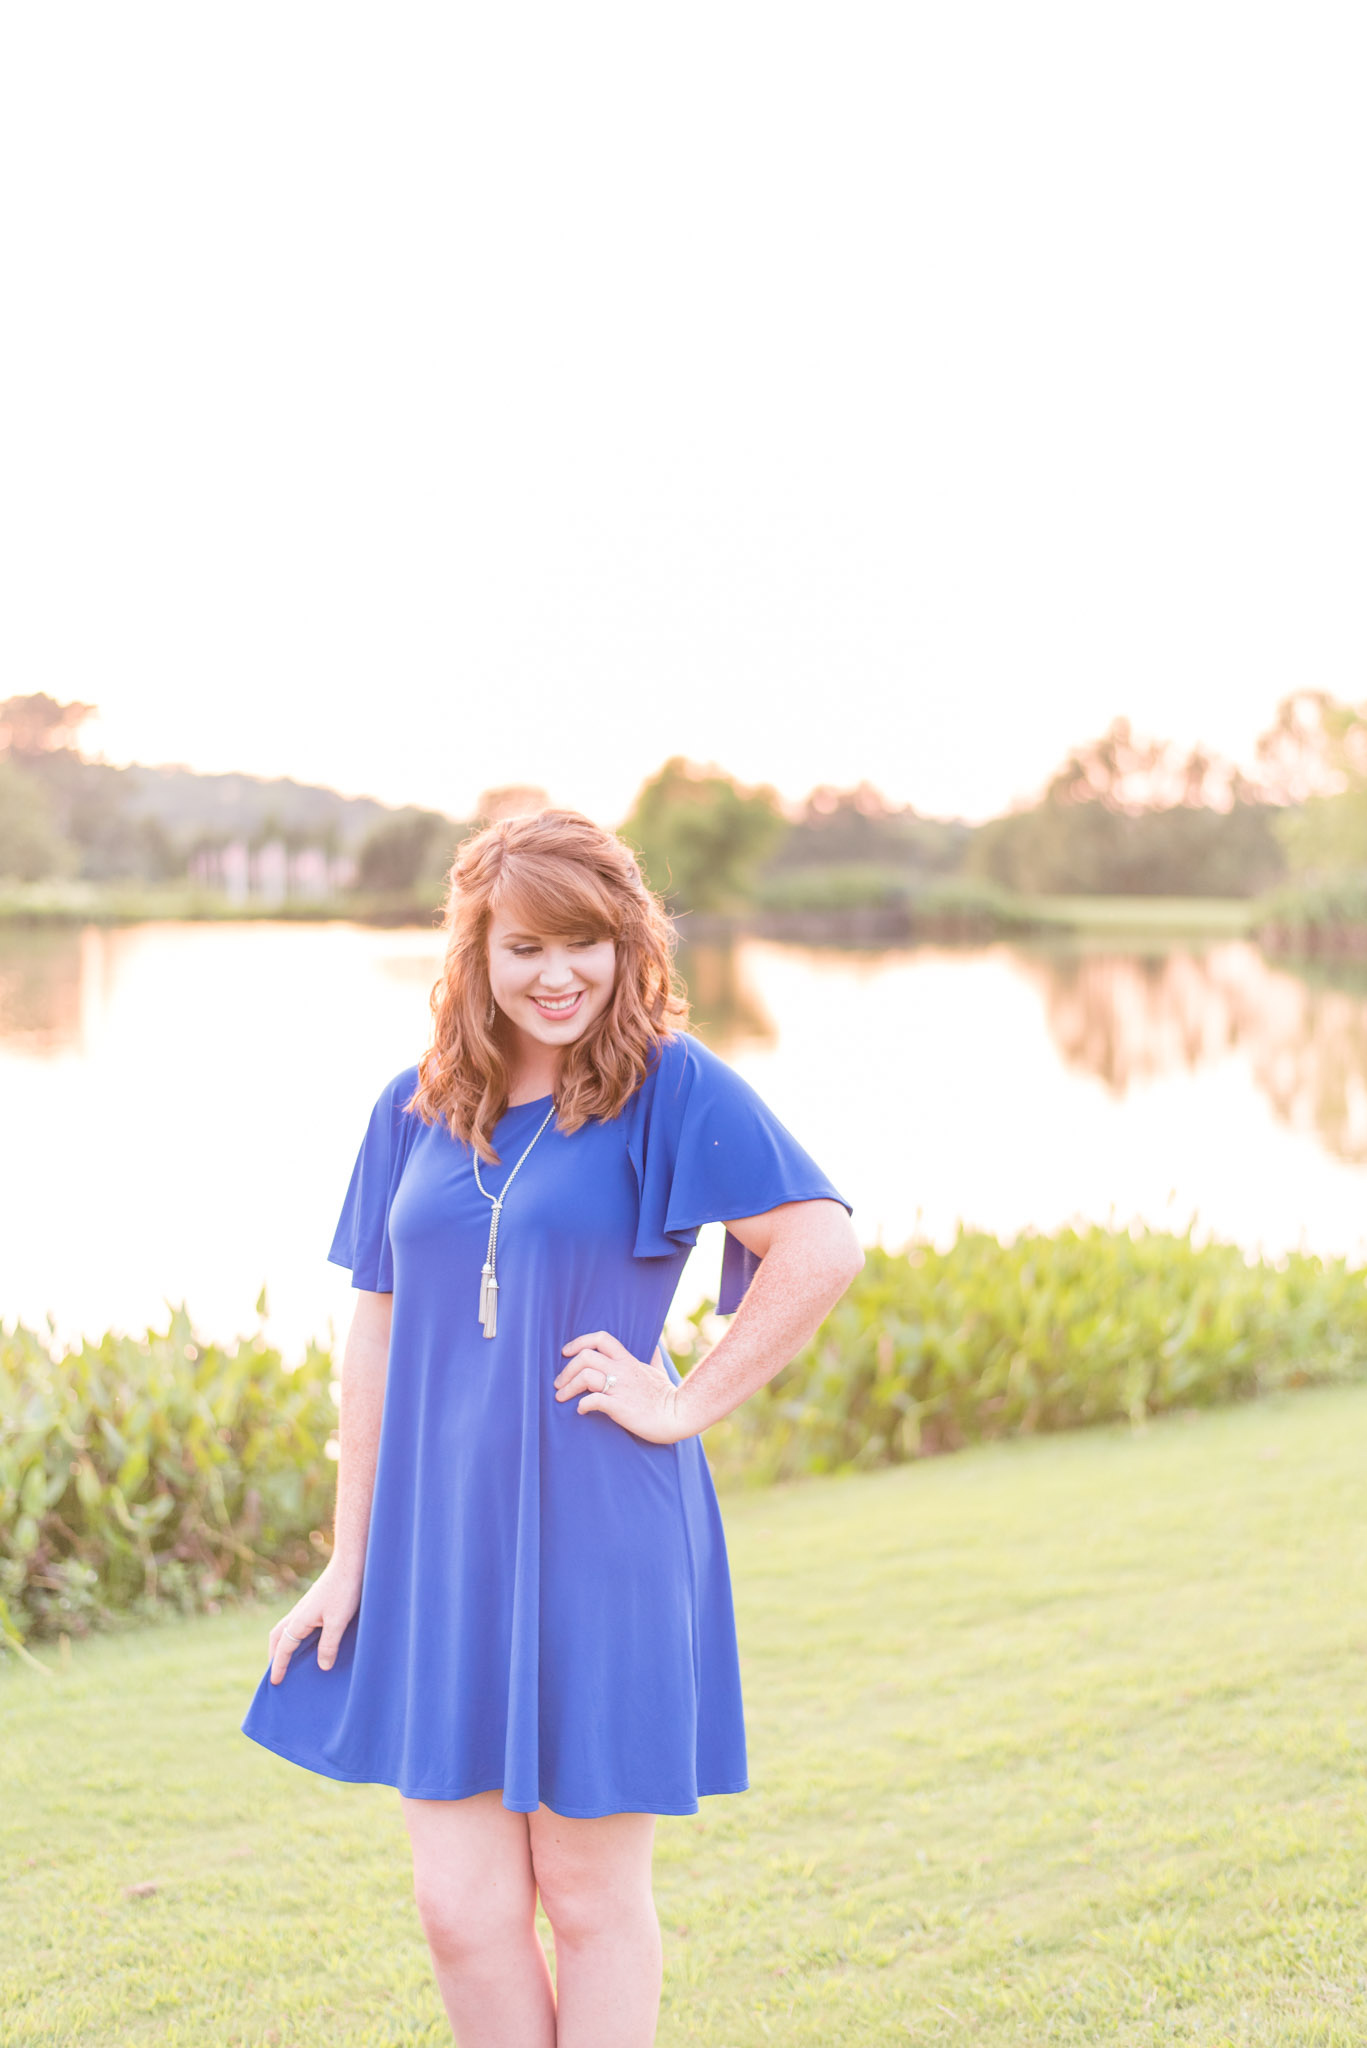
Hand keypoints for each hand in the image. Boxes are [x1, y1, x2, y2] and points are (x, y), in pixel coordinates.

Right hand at [267, 1558, 361, 1684]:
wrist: (351, 1561)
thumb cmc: (345, 1589)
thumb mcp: (338, 1621)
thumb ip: (329, 1644)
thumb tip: (322, 1666)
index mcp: (299, 1620)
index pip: (283, 1648)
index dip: (278, 1666)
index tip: (274, 1682)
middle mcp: (298, 1613)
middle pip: (277, 1636)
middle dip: (274, 1654)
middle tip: (276, 1672)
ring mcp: (306, 1606)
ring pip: (286, 1628)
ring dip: (283, 1644)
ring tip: (289, 1659)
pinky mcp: (315, 1602)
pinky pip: (298, 1623)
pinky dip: (295, 1635)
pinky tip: (309, 1639)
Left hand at [557, 1330, 691, 1444]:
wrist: (678, 1416)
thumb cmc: (666, 1396)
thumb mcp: (659, 1371)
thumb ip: (653, 1358)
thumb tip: (655, 1346)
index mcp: (628, 1360)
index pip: (601, 1339)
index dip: (579, 1342)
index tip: (566, 1353)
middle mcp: (622, 1371)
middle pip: (586, 1357)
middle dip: (566, 1369)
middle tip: (558, 1384)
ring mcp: (620, 1388)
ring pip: (586, 1376)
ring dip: (569, 1387)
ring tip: (561, 1398)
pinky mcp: (620, 1407)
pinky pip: (595, 1400)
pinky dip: (583, 1405)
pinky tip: (580, 1410)